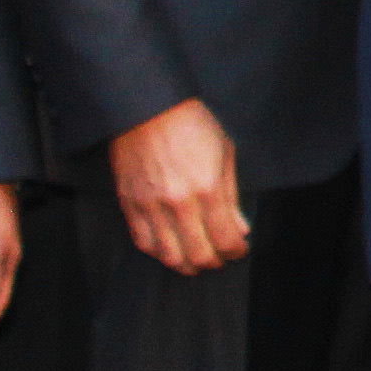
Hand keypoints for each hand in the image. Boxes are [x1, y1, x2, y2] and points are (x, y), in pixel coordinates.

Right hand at [106, 95, 252, 274]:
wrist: (148, 106)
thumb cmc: (191, 123)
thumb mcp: (224, 152)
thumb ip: (231, 196)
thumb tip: (240, 228)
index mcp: (207, 188)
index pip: (225, 239)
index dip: (236, 251)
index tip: (239, 248)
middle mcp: (178, 202)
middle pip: (199, 255)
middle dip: (214, 263)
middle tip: (220, 258)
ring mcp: (151, 205)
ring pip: (169, 255)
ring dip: (187, 265)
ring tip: (196, 260)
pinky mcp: (130, 203)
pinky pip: (143, 242)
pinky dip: (159, 252)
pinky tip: (170, 248)